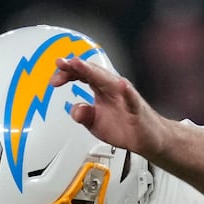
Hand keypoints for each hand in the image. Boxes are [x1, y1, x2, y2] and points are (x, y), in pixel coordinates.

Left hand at [50, 54, 167, 160]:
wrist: (149, 140)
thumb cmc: (126, 128)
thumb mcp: (95, 124)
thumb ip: (82, 115)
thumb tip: (76, 109)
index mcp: (102, 89)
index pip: (82, 75)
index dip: (67, 73)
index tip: (54, 79)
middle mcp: (114, 89)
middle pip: (92, 73)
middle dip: (76, 67)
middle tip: (61, 63)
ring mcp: (126, 98)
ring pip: (108, 81)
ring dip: (94, 72)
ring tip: (80, 65)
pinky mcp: (136, 110)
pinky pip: (131, 100)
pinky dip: (126, 93)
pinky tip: (122, 86)